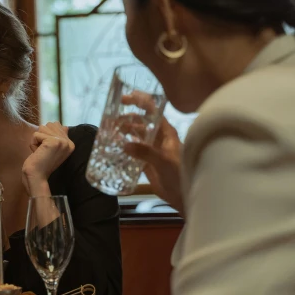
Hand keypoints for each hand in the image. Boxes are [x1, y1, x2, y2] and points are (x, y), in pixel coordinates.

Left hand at [22, 122, 74, 195]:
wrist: (37, 177)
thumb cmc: (41, 164)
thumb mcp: (52, 149)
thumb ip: (58, 137)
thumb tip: (64, 126)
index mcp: (70, 144)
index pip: (57, 125)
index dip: (46, 136)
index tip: (47, 151)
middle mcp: (68, 142)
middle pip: (49, 124)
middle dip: (41, 136)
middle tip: (43, 151)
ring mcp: (62, 141)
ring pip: (42, 128)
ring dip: (37, 140)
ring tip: (40, 152)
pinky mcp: (53, 141)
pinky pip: (36, 134)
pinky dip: (33, 144)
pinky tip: (37, 153)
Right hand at [121, 94, 183, 211]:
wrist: (183, 195)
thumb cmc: (180, 174)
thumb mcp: (163, 160)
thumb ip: (145, 152)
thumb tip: (124, 144)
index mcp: (167, 132)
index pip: (153, 111)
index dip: (140, 101)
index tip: (125, 98)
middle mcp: (159, 137)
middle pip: (142, 122)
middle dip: (128, 117)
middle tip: (112, 118)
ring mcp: (153, 149)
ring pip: (137, 135)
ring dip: (125, 131)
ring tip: (111, 131)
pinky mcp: (147, 161)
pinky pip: (134, 150)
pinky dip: (125, 146)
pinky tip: (115, 145)